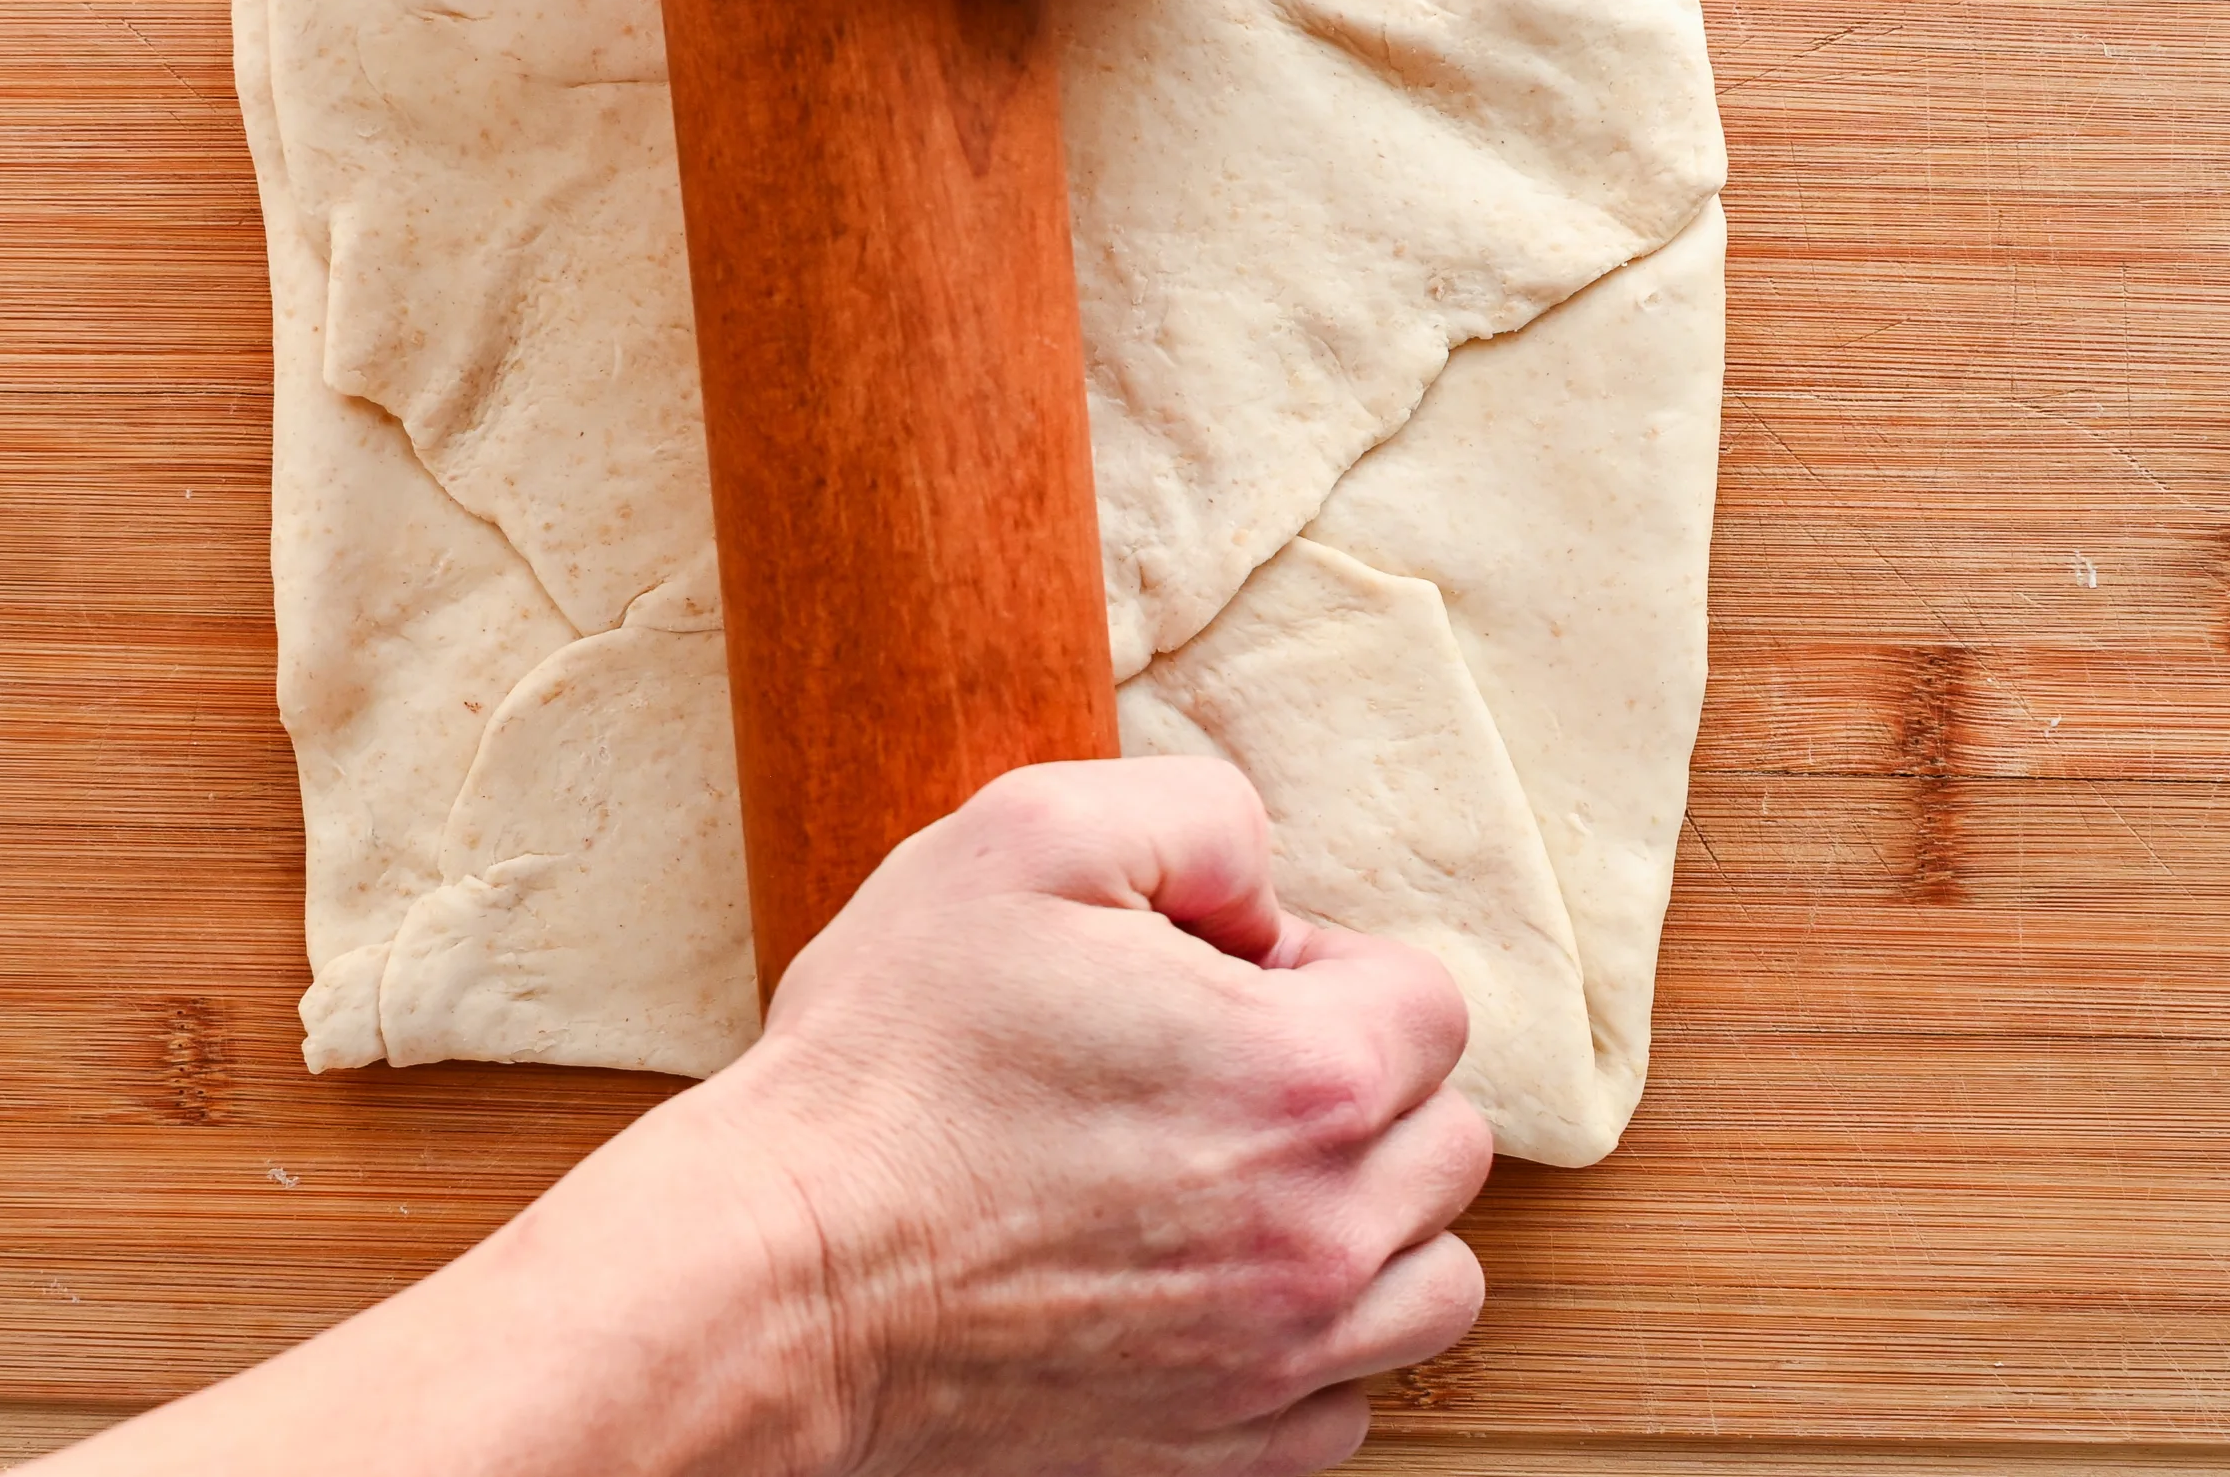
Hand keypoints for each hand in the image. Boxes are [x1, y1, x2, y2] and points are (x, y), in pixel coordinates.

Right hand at [719, 756, 1491, 1474]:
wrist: (782, 1275)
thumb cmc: (894, 1058)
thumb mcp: (1031, 839)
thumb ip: (1203, 817)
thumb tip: (1267, 899)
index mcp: (1306, 1079)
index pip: (1431, 1005)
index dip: (1324, 968)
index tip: (1219, 979)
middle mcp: (1322, 1235)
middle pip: (1447, 1143)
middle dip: (1358, 1084)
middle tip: (1218, 1067)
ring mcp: (1274, 1362)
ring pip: (1430, 1286)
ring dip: (1369, 1219)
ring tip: (1244, 1180)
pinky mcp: (1214, 1455)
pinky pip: (1346, 1404)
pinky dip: (1311, 1345)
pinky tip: (1213, 1286)